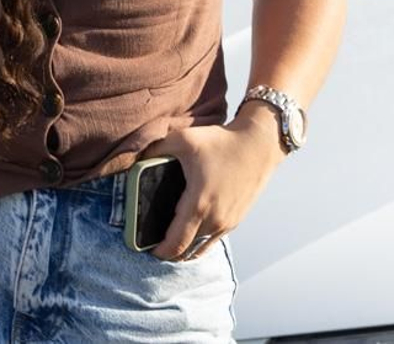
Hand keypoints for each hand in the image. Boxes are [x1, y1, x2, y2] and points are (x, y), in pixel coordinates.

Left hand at [141, 105, 285, 261]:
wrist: (258, 144)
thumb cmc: (221, 141)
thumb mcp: (182, 139)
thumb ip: (154, 151)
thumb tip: (135, 159)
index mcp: (198, 205)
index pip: (176, 243)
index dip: (159, 251)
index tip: (144, 247)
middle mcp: (215, 220)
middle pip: (187, 252)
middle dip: (169, 252)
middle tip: (152, 244)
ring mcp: (228, 222)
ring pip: (202, 248)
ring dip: (185, 249)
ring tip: (170, 240)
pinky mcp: (237, 219)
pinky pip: (214, 240)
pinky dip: (200, 242)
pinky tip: (190, 231)